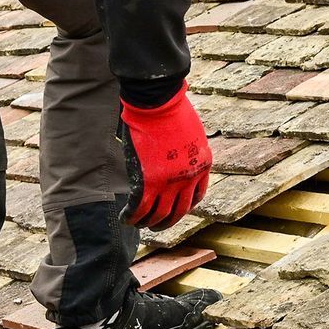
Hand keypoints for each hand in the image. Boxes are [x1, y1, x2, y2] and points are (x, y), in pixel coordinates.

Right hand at [119, 84, 211, 228]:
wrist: (158, 103)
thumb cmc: (172, 109)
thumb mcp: (191, 133)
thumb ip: (186, 149)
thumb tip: (175, 155)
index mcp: (203, 164)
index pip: (197, 196)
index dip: (185, 206)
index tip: (176, 208)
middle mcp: (189, 178)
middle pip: (179, 211)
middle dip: (167, 222)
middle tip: (157, 226)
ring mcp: (170, 182)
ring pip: (158, 214)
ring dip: (148, 223)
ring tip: (139, 224)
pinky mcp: (148, 182)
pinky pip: (139, 208)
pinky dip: (132, 217)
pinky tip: (125, 219)